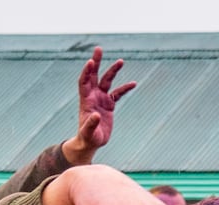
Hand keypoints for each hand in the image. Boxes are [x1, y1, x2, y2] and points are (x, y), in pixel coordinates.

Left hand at [63, 48, 136, 164]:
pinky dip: (125, 88)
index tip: (90, 62)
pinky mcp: (109, 105)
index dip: (86, 72)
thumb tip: (96, 115)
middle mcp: (92, 96)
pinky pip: (117, 93)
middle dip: (96, 62)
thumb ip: (91, 124)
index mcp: (86, 100)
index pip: (84, 81)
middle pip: (93, 75)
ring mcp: (101, 99)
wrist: (91, 142)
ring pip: (107, 81)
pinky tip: (134, 83)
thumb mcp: (88, 133)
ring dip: (113, 71)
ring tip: (121, 61)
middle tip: (98, 49)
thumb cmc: (87, 138)